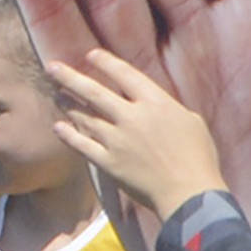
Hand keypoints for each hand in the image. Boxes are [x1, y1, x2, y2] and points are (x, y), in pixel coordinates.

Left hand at [50, 48, 227, 218]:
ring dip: (68, 104)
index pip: (124, 74)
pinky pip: (82, 145)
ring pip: (84, 116)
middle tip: (52, 67)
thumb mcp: (192, 122)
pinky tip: (58, 127)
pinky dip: (69, 135)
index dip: (105, 62)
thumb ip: (169, 109)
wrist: (190, 194)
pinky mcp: (109, 163)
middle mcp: (132, 116)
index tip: (91, 56)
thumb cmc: (199, 158)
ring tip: (57, 95)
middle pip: (93, 91)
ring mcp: (117, 140)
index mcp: (155, 102)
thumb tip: (156, 104)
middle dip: (69, 77)